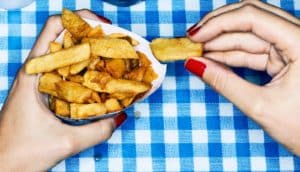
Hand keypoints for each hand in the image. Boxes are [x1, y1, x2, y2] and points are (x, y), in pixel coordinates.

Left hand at [0, 10, 126, 170]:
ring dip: (88, 52)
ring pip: (65, 54)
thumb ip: (97, 131)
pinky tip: (98, 79)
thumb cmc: (21, 153)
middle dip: (90, 35)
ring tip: (111, 58)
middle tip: (115, 43)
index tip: (104, 27)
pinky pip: (65, 71)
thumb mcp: (65, 142)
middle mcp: (35, 71)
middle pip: (63, 37)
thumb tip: (120, 116)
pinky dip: (83, 69)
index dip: (80, 19)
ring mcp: (38, 80)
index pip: (54, 27)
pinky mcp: (42, 91)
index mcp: (33, 73)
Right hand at [185, 0, 299, 154]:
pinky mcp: (284, 56)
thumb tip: (196, 65)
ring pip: (250, 34)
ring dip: (221, 41)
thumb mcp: (260, 106)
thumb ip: (224, 83)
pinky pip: (253, 49)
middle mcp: (299, 37)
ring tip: (197, 51)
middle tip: (192, 38)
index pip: (254, 17)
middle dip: (218, 27)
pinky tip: (212, 58)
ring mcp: (291, 46)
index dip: (219, 23)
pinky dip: (231, 54)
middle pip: (251, 18)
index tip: (195, 35)